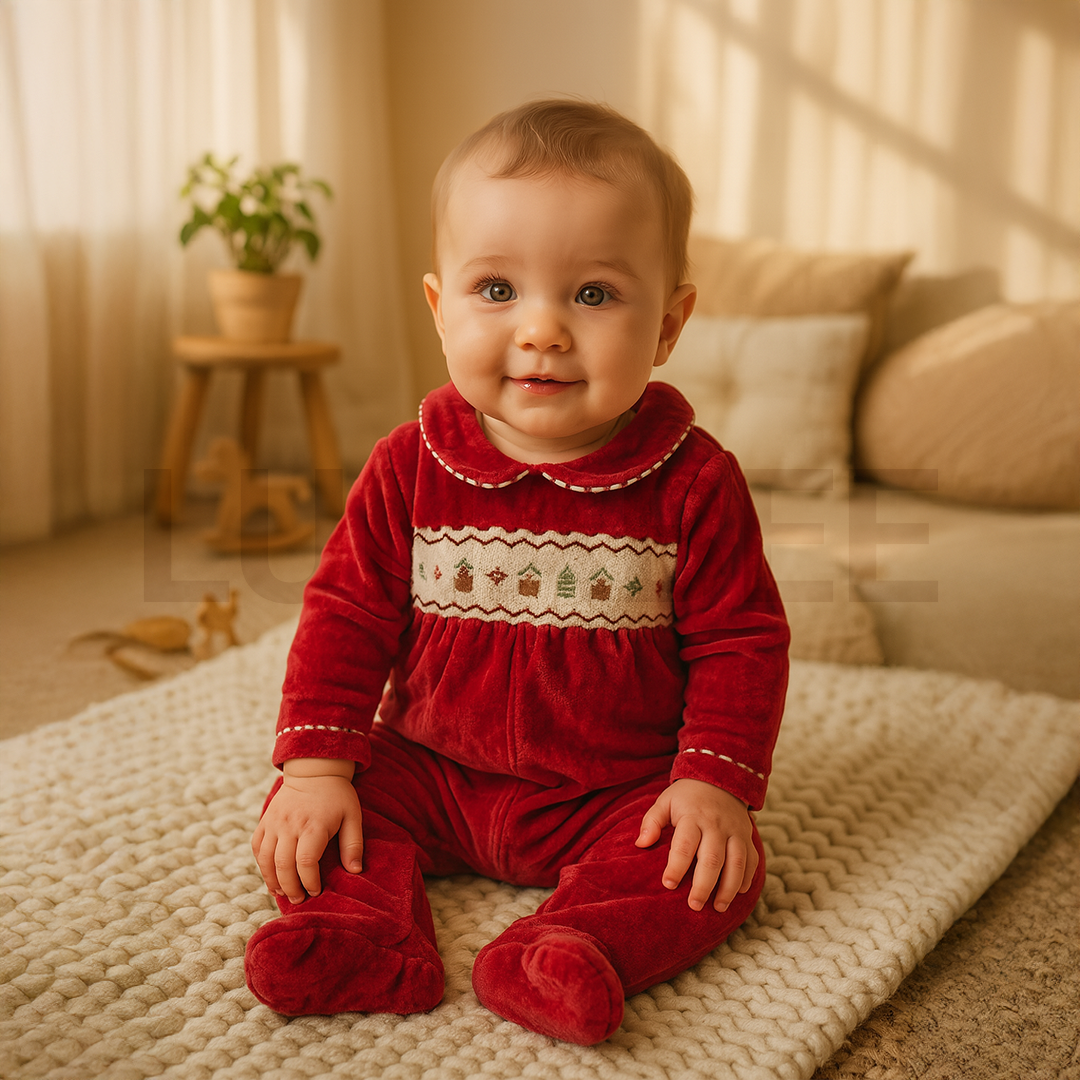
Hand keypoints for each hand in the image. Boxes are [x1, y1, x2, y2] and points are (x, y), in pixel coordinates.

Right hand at [252, 758, 362, 903]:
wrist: (314, 771)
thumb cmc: (337, 796)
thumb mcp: (352, 816)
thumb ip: (353, 844)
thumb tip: (356, 871)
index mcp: (313, 825)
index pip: (305, 862)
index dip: (309, 882)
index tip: (316, 891)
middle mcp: (290, 824)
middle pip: (283, 865)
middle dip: (290, 888)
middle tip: (299, 899)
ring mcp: (274, 822)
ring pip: (266, 860)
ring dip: (273, 881)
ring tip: (283, 893)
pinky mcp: (265, 821)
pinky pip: (257, 847)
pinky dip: (262, 866)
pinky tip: (272, 877)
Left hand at [636, 779, 757, 911]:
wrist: (720, 777)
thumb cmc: (686, 797)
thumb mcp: (665, 801)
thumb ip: (652, 822)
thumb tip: (640, 844)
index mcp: (693, 817)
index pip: (684, 844)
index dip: (676, 866)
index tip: (668, 885)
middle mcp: (716, 825)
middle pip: (712, 859)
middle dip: (704, 885)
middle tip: (694, 905)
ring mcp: (735, 831)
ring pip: (737, 863)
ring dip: (728, 888)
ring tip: (718, 907)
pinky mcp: (748, 837)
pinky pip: (752, 861)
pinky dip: (747, 879)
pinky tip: (737, 893)